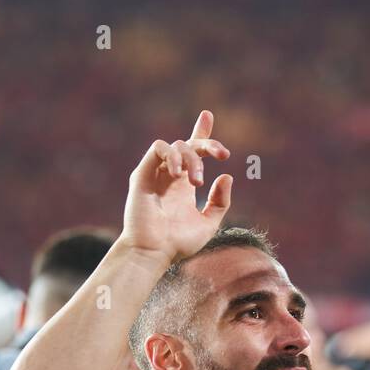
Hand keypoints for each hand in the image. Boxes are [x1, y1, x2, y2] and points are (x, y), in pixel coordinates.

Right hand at [121, 110, 233, 263]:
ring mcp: (155, 173)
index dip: (201, 133)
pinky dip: (172, 155)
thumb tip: (226, 176)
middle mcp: (169, 176)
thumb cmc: (178, 244)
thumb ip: (220, 202)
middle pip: (189, 144)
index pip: (193, 151)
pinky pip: (158, 149)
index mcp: (184, 185)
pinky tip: (179, 174)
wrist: (154, 252)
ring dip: (192, 158)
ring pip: (176, 145)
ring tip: (197, 181)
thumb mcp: (208, 223)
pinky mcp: (142, 174)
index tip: (207, 116)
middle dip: (208, 144)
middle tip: (222, 155)